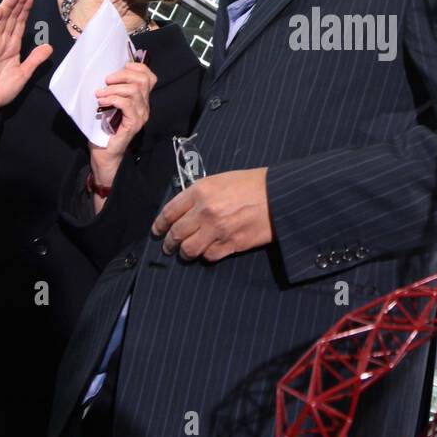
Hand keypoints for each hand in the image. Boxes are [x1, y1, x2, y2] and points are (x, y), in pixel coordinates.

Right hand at [0, 0, 51, 127]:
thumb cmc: (0, 91)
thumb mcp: (23, 74)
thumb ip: (35, 60)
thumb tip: (49, 47)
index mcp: (11, 47)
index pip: (18, 23)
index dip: (25, 8)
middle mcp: (1, 42)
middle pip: (10, 17)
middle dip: (18, 2)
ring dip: (7, 6)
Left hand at [88, 59, 155, 183]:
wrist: (104, 153)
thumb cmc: (105, 129)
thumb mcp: (111, 104)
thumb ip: (115, 90)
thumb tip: (107, 74)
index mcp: (141, 99)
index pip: (149, 77)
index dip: (137, 67)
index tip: (120, 68)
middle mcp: (145, 106)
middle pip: (142, 80)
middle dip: (123, 75)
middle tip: (106, 81)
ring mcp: (141, 115)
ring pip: (134, 91)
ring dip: (113, 89)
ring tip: (100, 94)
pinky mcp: (133, 124)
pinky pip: (126, 104)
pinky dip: (112, 99)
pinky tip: (102, 102)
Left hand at [152, 168, 272, 261]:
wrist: (279, 195)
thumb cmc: (252, 184)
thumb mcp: (221, 180)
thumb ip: (201, 194)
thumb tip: (185, 210)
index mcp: (200, 191)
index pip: (169, 212)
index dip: (160, 225)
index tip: (157, 231)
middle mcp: (205, 211)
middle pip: (176, 234)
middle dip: (169, 243)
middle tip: (168, 247)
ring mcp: (218, 229)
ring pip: (189, 249)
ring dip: (186, 253)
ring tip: (187, 252)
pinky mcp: (232, 244)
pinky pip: (210, 256)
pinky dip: (207, 255)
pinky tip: (209, 250)